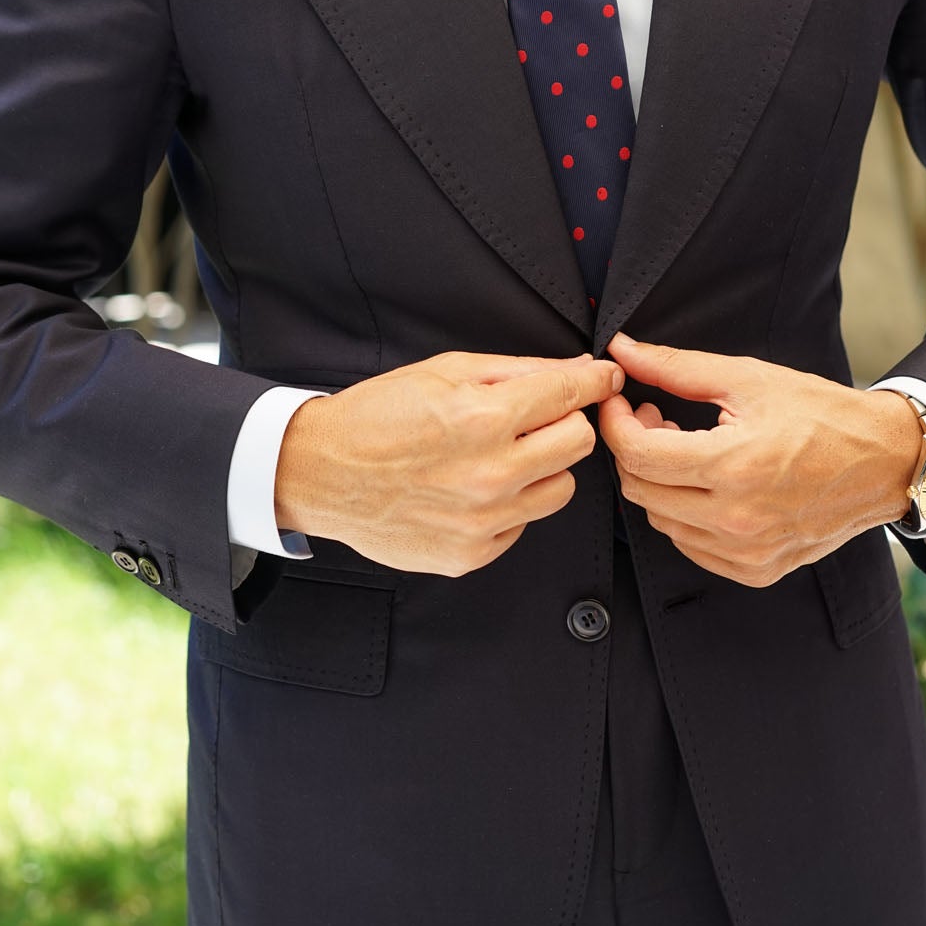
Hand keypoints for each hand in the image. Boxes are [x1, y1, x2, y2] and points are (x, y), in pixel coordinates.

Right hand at [274, 350, 624, 576]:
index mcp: (483, 419)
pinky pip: (522, 524)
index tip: (604, 380)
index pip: (570, 396)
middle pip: (579, 444)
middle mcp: (489, 474)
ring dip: (542, 469)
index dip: (595, 382)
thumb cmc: (377, 417)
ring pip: (560, 490)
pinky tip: (471, 490)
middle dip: (564, 424)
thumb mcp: (445, 373)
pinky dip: (508, 505)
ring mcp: (482, 521)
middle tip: (535, 419)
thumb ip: (519, 372)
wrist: (320, 474)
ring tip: (500, 457)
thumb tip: (579, 371)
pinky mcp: (471, 554)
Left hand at [599, 333, 923, 585]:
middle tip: (655, 418)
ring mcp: (747, 551)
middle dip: (634, 448)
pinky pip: (691, 546)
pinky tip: (707, 484)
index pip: (637, 454)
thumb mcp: (750, 379)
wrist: (885, 462)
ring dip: (659, 483)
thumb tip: (624, 351)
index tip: (621, 400)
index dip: (616, 422)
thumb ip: (676, 368)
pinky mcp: (757, 570)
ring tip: (686, 448)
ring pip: (660, 521)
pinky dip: (685, 514)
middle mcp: (738, 518)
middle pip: (640, 490)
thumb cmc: (823, 416)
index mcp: (734, 466)